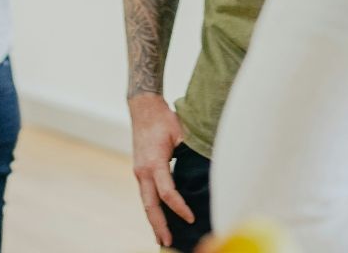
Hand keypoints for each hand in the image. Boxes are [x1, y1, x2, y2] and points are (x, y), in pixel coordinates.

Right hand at [129, 92, 193, 247]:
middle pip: (150, 205)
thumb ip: (191, 151)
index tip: (191, 218)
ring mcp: (139, 172)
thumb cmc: (163, 118)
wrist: (142, 108)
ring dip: (153, 221)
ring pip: (145, 202)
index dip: (179, 208)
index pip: (167, 192)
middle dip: (159, 225)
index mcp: (154, 162)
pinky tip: (158, 219)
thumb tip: (209, 168)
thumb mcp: (181, 132)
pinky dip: (152, 209)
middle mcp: (143, 170)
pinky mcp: (140, 171)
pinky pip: (146, 195)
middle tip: (168, 242)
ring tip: (162, 238)